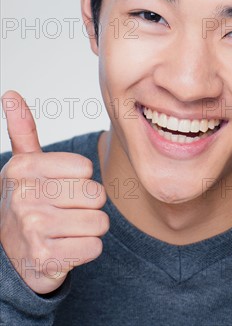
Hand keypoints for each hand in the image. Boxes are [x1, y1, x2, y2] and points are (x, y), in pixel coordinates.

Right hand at [0, 90, 109, 293]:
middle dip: (87, 206)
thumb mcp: (23, 165)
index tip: (59, 188)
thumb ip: (23, 130)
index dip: (80, 180)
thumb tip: (10, 94)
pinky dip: (86, 250)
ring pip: (99, 222)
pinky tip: (66, 248)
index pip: (86, 168)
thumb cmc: (26, 200)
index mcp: (24, 168)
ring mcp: (34, 230)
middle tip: (64, 212)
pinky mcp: (46, 260)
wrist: (8, 254)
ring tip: (65, 230)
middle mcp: (25, 197)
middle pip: (96, 195)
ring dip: (88, 229)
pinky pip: (94, 248)